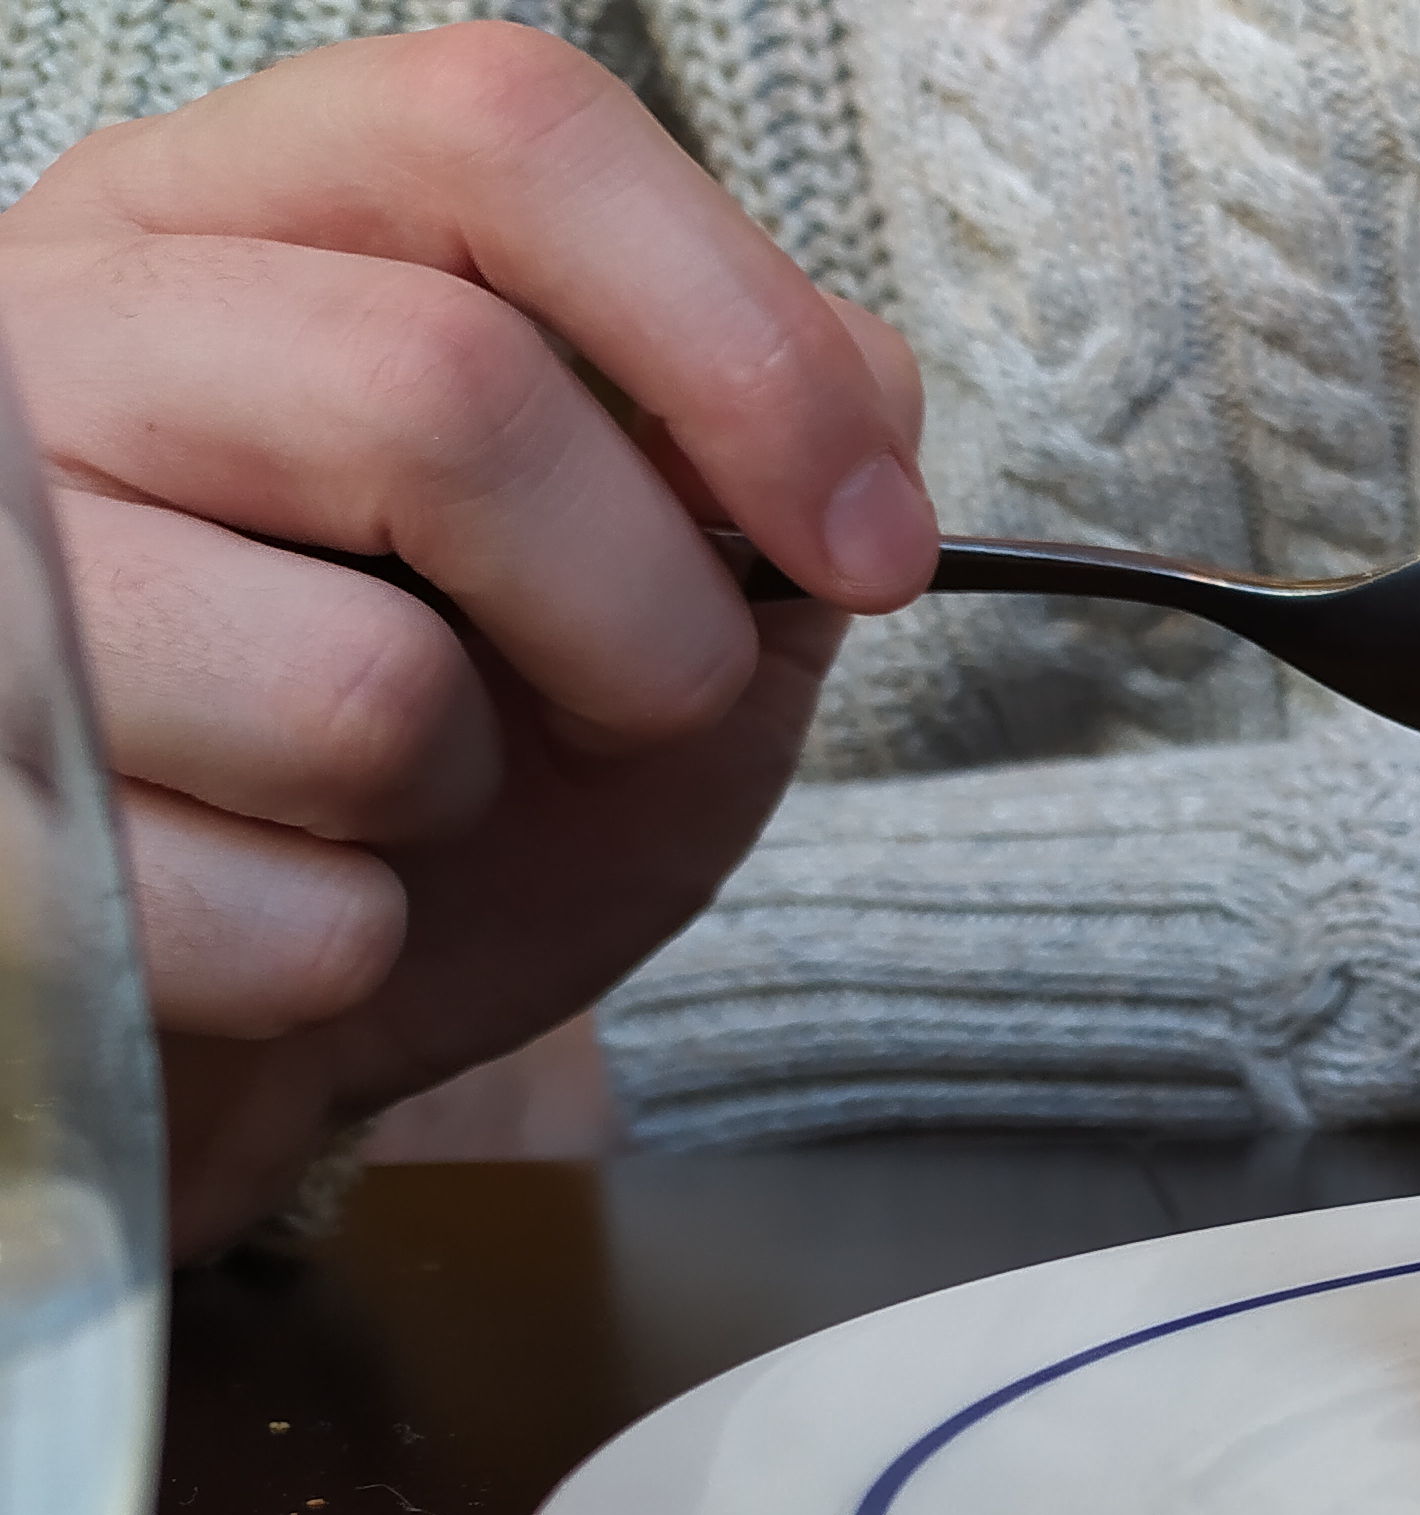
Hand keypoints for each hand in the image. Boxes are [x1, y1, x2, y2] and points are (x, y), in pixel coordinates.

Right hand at [0, 23, 935, 1255]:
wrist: (260, 1004)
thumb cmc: (448, 767)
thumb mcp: (645, 576)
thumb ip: (747, 448)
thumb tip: (853, 389)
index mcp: (234, 217)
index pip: (501, 134)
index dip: (737, 337)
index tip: (867, 537)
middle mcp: (54, 334)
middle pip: (442, 389)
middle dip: (645, 616)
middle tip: (644, 705)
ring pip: (357, 684)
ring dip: (464, 798)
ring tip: (395, 796)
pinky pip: (275, 912)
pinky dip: (348, 951)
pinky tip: (277, 902)